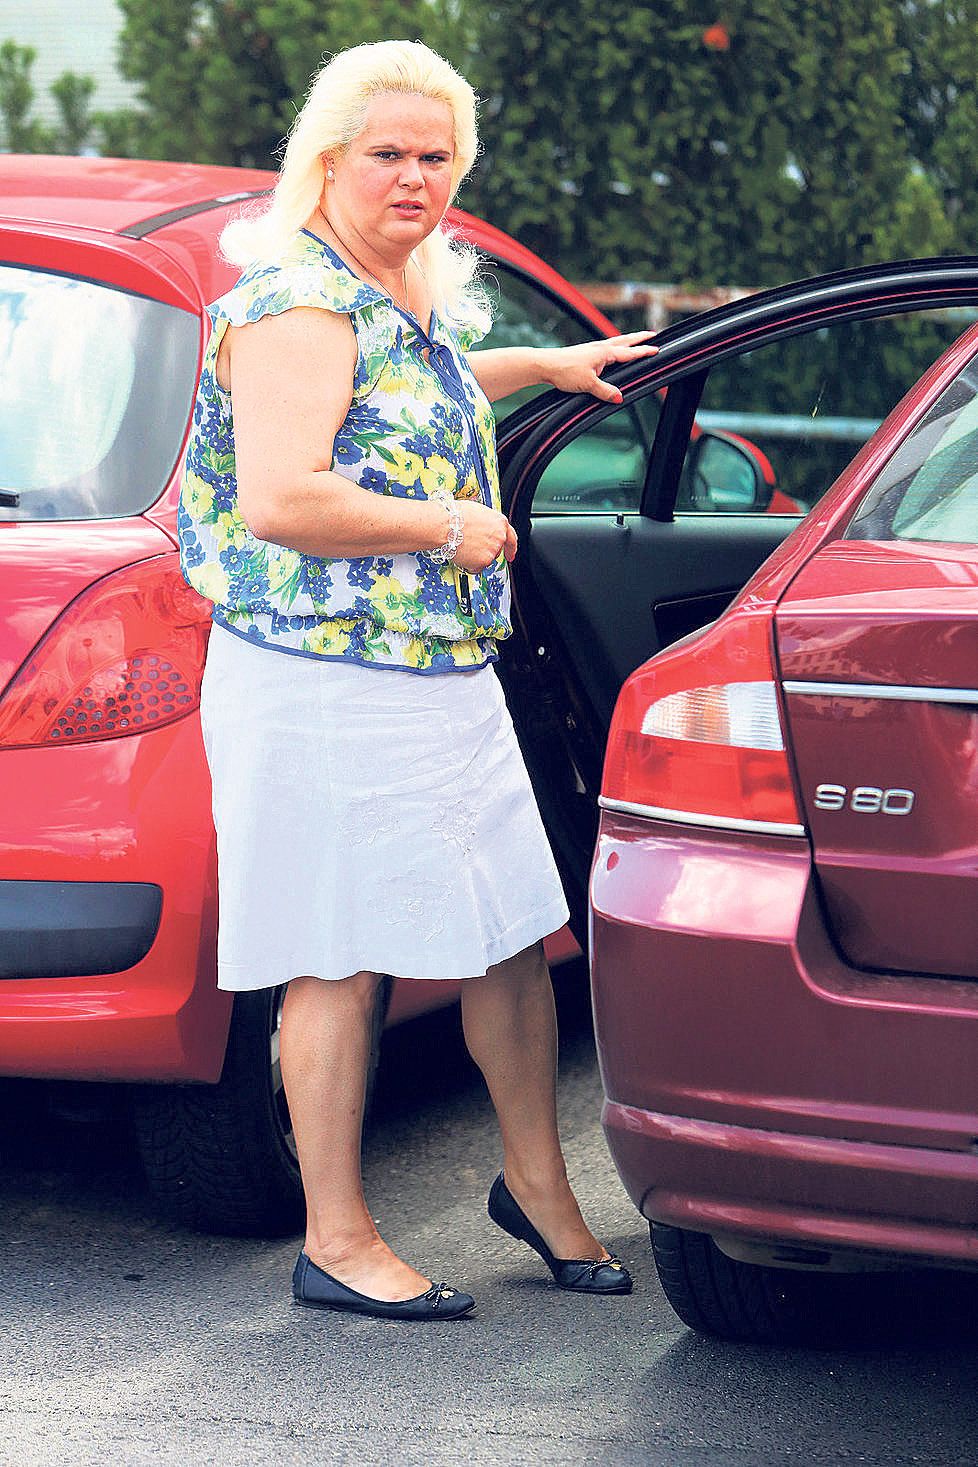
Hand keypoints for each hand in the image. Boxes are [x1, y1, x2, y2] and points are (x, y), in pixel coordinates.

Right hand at [454, 500, 517, 572]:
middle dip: (486, 551)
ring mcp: (492, 551)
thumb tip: (483, 529)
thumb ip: (486, 523)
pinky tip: (462, 554)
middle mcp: (499, 537)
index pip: (511, 538)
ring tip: (463, 546)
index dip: (510, 548)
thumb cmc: (455, 516)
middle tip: (472, 547)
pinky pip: (477, 568)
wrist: (445, 525)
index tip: (510, 555)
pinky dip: (469, 565)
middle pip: (496, 550)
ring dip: (476, 557)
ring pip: (486, 559)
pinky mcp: (483, 562)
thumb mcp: (477, 513)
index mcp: (500, 523)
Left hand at [544, 333, 658, 403]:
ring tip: (635, 340)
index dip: (644, 352)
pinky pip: (605, 347)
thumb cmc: (565, 371)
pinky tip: (611, 352)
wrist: (545, 365)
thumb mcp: (588, 385)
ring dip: (627, 340)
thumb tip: (620, 397)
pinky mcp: (585, 353)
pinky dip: (614, 346)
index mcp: (604, 353)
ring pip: (615, 342)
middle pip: (625, 341)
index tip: (657, 349)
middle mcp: (600, 347)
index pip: (629, 352)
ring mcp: (592, 349)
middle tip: (653, 334)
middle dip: (639, 338)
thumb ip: (605, 391)